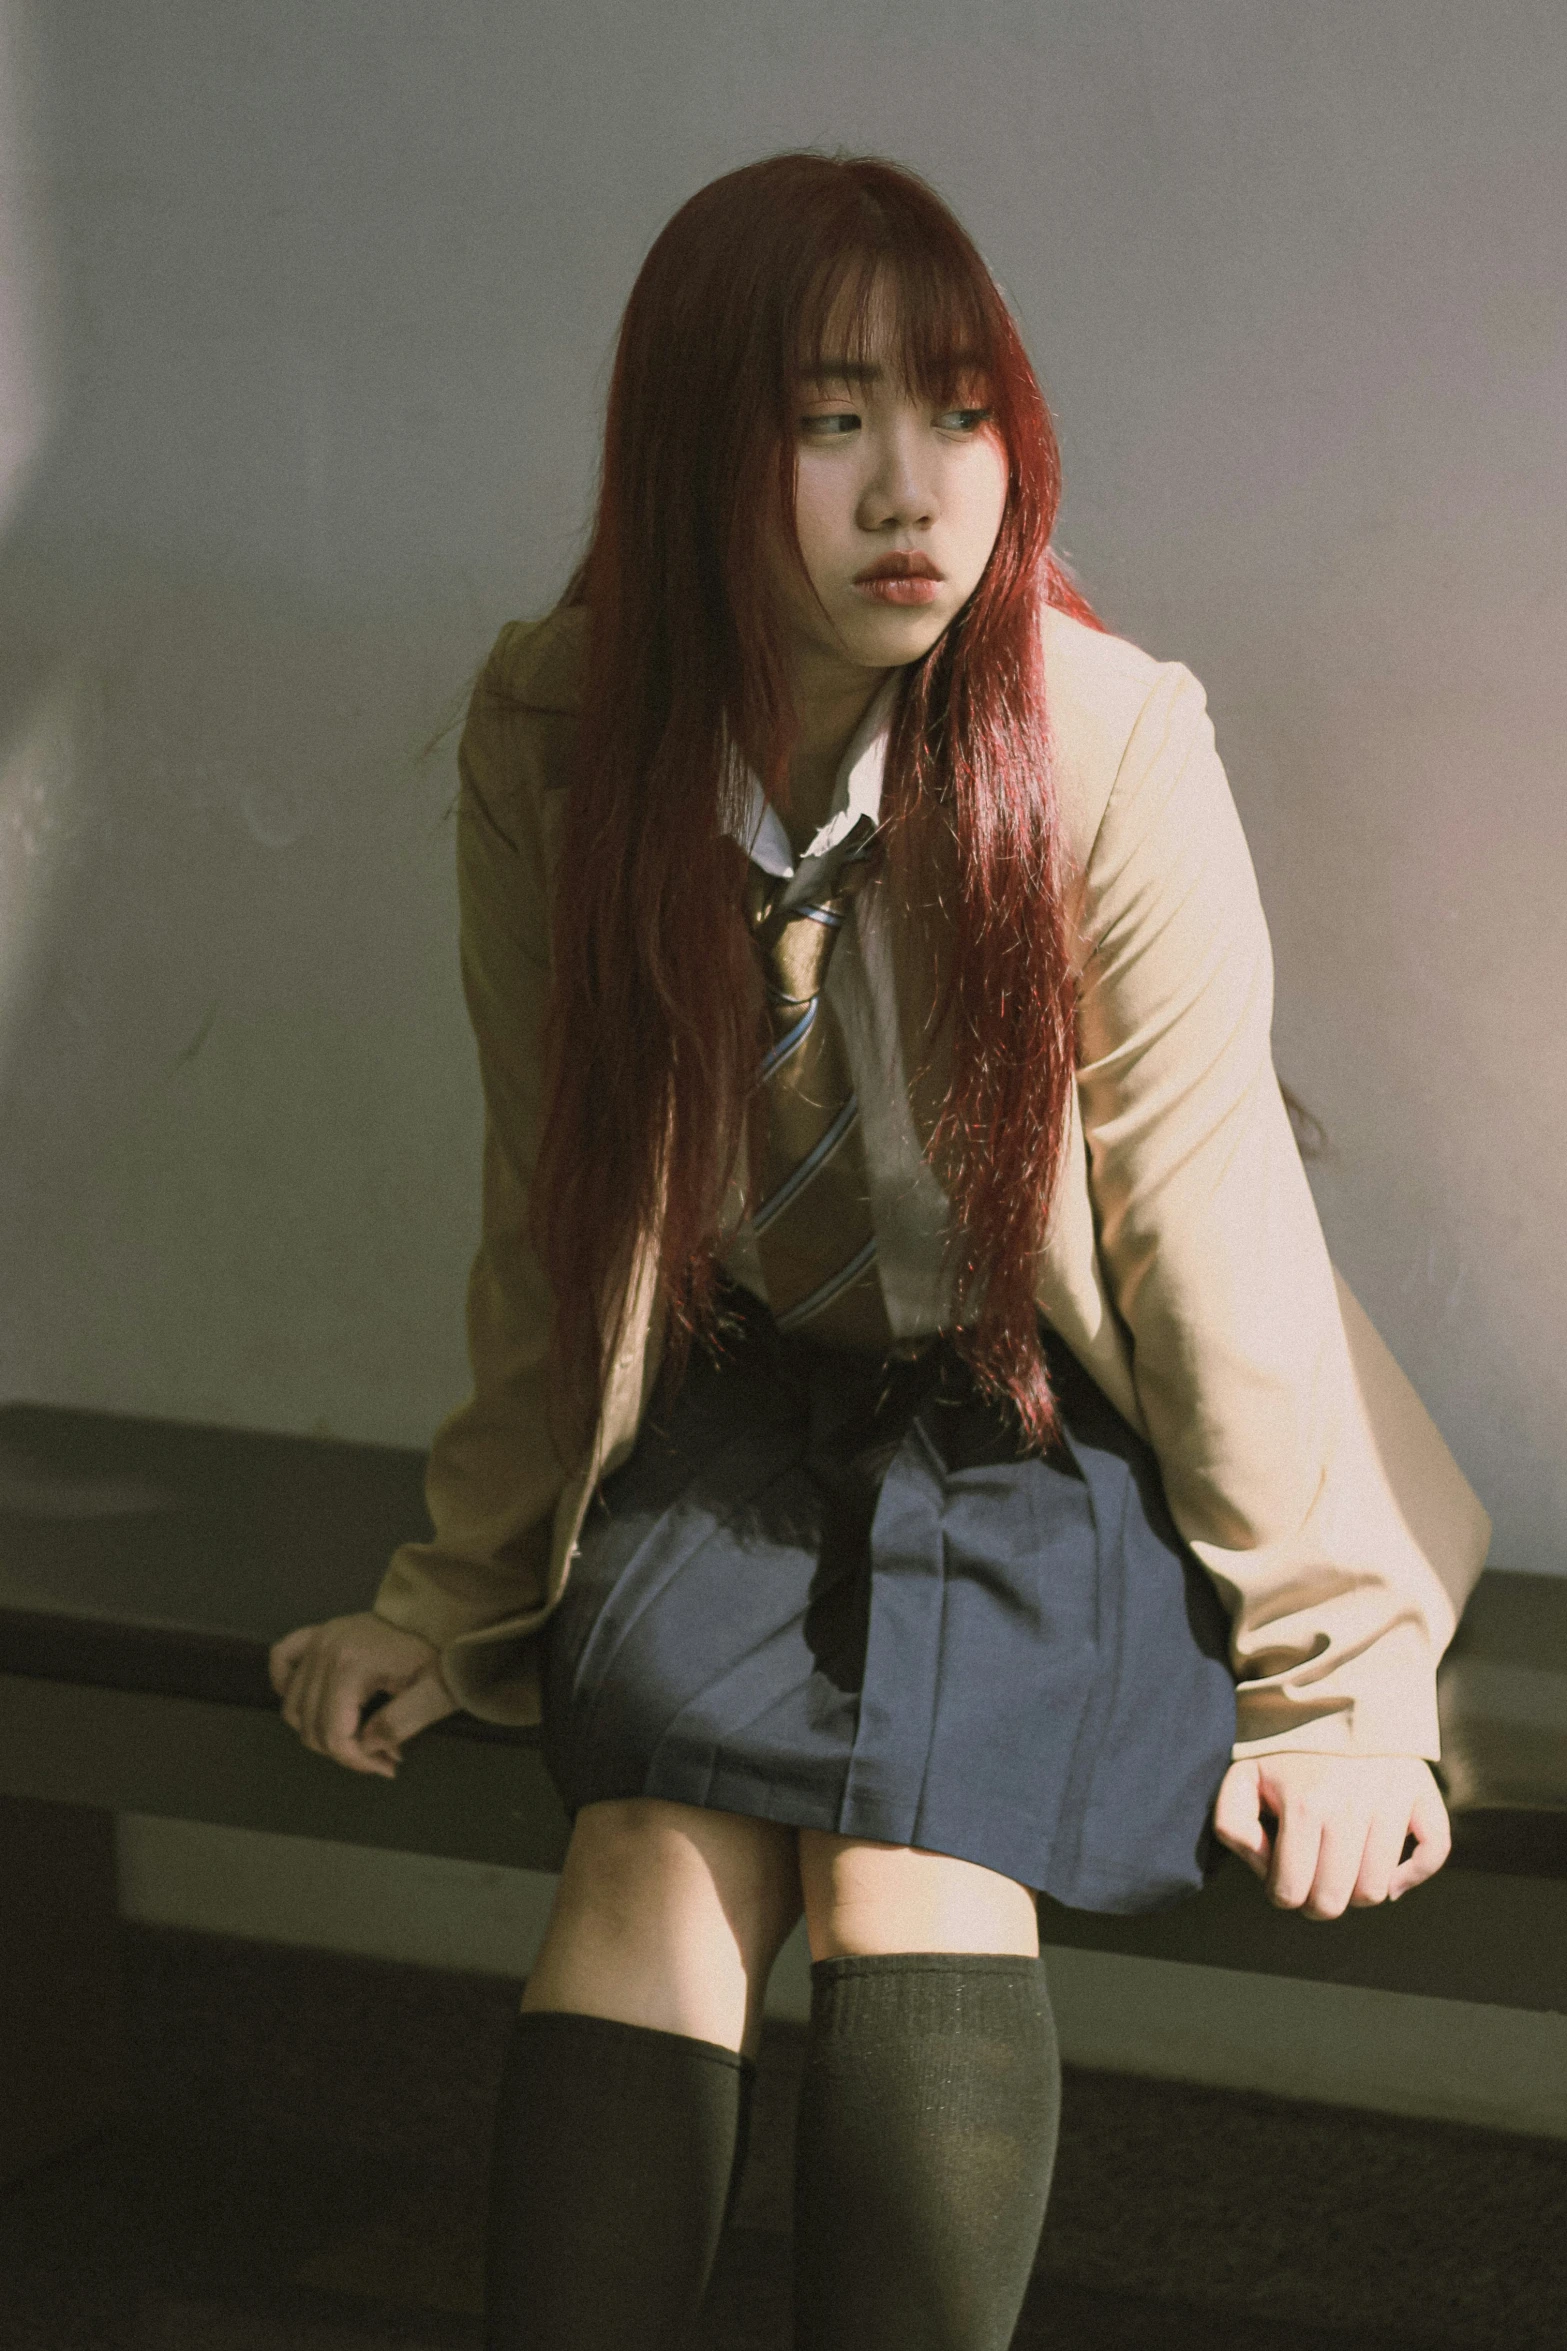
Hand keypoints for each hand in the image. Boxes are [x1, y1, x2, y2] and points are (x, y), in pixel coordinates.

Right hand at [268, 1610, 458, 1778]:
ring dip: (319, 1731)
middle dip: (345, 1751)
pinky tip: (313, 1703)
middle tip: (381, 1753)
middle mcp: (324, 1652)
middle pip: (312, 1728)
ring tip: (357, 1734)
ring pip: (293, 1707)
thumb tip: (365, 1746)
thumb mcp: (434, 1694)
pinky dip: (286, 1686)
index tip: (389, 1766)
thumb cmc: (440, 1658)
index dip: (358, 1761)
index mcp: (351, 1666)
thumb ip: (400, 1724)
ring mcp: (316, 1640)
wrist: (440, 1619)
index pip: (335, 1736)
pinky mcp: (314, 1633)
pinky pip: (281, 1661)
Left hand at [1212, 1753, 1450, 1918]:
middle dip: (1316, 1901)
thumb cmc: (1284, 1744)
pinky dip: (1412, 1874)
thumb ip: (1233, 1826)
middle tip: (1311, 1877)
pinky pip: (1433, 1853)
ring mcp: (1391, 1801)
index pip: (1292, 1892)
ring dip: (1356, 1890)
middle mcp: (1351, 1808)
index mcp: (1304, 1806)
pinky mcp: (1420, 1793)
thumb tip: (1269, 1869)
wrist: (1334, 1692)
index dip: (1282, 1894)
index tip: (1282, 1875)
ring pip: (1376, 1889)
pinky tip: (1390, 1874)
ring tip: (1341, 1866)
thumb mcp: (1242, 1775)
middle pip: (1335, 1899)